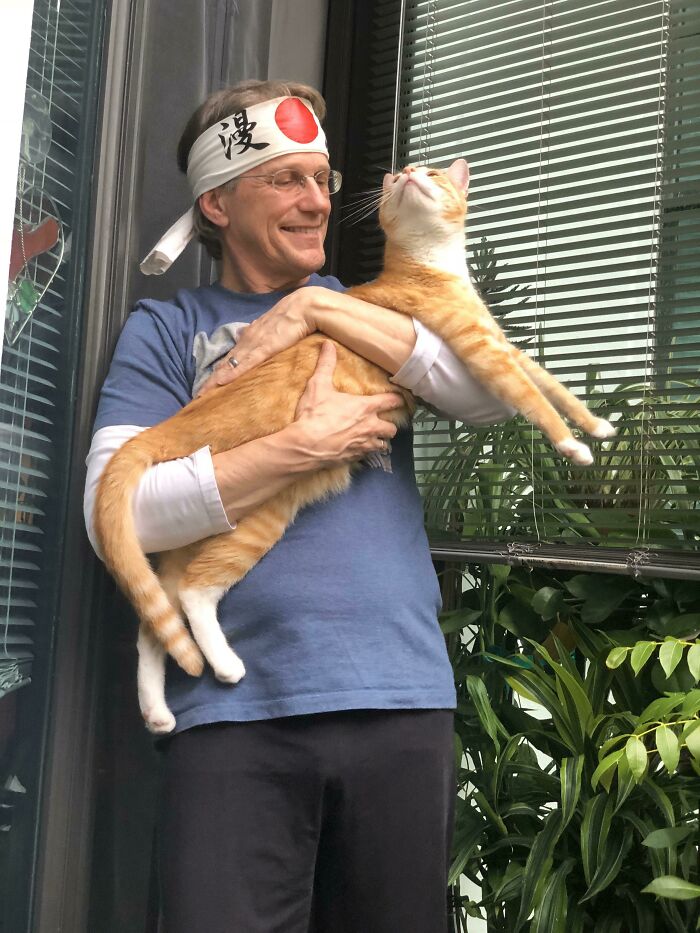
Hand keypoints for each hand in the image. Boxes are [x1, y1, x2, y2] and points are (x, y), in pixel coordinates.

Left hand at [197, 287, 326, 395]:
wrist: (305, 307)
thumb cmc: (296, 317)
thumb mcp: (278, 329)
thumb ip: (270, 337)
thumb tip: (267, 346)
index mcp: (252, 335)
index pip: (232, 356)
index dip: (221, 369)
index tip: (212, 383)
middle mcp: (248, 339)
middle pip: (226, 362)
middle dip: (212, 378)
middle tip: (199, 393)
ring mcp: (254, 344)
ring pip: (230, 364)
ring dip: (215, 379)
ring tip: (203, 392)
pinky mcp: (264, 348)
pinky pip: (244, 364)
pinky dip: (231, 373)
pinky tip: (220, 382)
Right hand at [293, 341, 405, 466]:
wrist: (305, 445)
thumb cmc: (314, 415)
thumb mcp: (318, 385)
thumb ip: (326, 365)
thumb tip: (328, 345)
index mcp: (365, 407)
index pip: (391, 401)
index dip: (397, 400)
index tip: (399, 399)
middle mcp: (369, 427)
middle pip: (391, 428)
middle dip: (389, 426)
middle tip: (383, 423)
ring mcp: (363, 444)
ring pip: (383, 445)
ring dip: (380, 441)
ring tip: (374, 439)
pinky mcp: (354, 458)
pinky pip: (367, 457)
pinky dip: (365, 453)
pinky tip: (358, 450)